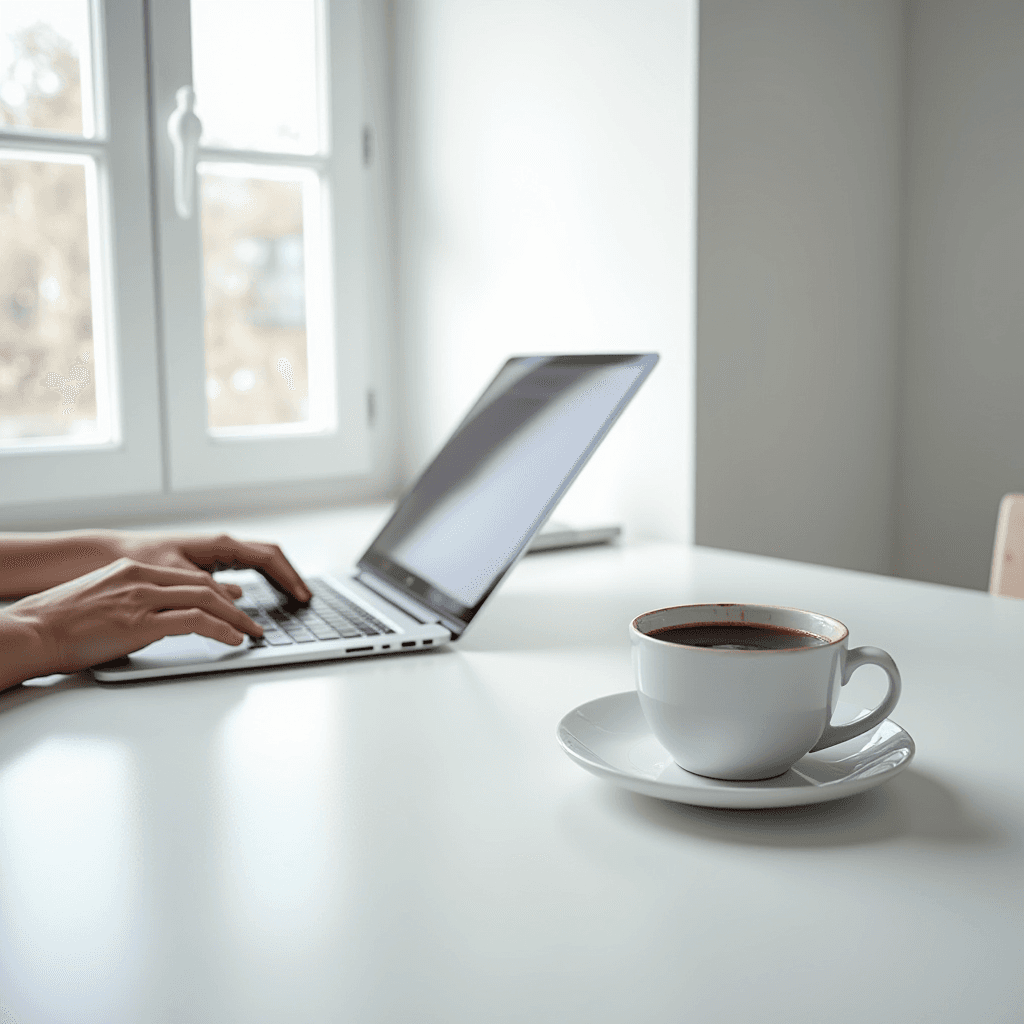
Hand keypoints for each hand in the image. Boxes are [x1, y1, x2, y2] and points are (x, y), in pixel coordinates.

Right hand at [1, 558, 264, 685]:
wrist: (32, 631)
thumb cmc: (56, 623)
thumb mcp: (99, 600)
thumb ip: (129, 602)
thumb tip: (151, 622)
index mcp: (130, 570)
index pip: (186, 577)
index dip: (216, 591)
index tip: (233, 602)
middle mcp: (140, 578)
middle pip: (203, 586)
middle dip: (233, 605)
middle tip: (251, 620)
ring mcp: (142, 598)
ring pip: (206, 600)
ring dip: (235, 618)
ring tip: (251, 632)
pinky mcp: (142, 621)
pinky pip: (195, 622)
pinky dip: (221, 629)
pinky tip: (233, 639)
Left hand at [109, 532, 311, 601]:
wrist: (116, 554)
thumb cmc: (142, 559)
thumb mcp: (177, 578)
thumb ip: (208, 589)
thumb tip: (236, 601)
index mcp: (220, 544)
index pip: (268, 557)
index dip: (288, 577)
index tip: (301, 597)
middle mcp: (223, 545)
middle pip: (270, 558)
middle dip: (290, 577)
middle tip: (304, 600)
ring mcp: (218, 553)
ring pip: (260, 563)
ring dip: (279, 579)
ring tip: (292, 600)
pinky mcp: (210, 563)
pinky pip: (246, 570)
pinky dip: (262, 582)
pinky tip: (264, 597)